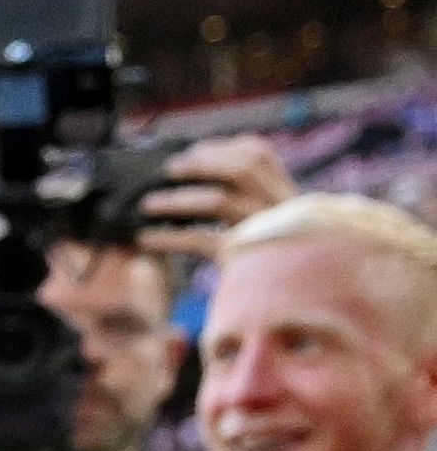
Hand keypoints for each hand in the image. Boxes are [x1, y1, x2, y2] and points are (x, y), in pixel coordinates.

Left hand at [133, 134, 296, 257]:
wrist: (304, 301)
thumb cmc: (280, 264)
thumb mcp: (275, 227)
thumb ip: (250, 203)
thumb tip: (196, 179)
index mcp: (287, 195)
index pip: (260, 155)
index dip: (224, 148)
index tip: (194, 150)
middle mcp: (281, 208)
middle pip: (244, 168)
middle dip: (202, 163)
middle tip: (170, 169)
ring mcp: (266, 232)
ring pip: (221, 201)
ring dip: (178, 199)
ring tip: (148, 205)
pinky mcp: (246, 260)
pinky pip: (203, 241)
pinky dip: (170, 238)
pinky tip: (146, 240)